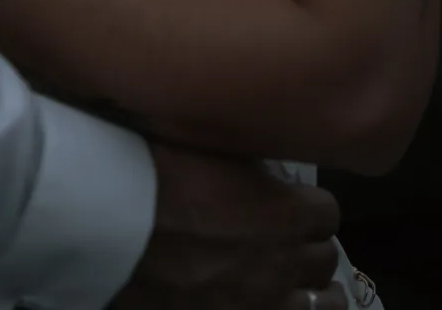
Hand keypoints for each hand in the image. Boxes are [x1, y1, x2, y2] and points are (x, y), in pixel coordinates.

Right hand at [113, 141, 345, 309]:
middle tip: (287, 238)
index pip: (328, 212)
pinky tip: (270, 302)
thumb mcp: (212, 147)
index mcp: (286, 212)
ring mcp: (262, 303)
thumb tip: (261, 168)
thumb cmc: (158, 173)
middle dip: (310, 246)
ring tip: (297, 285)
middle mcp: (285, 263)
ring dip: (311, 291)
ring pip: (320, 306)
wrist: (113, 226)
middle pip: (326, 258)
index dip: (308, 205)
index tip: (290, 201)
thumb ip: (248, 164)